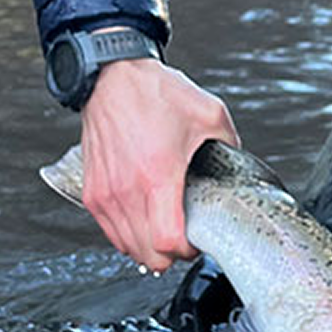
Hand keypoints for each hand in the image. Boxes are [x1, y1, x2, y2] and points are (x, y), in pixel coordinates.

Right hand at [78, 55, 238, 272]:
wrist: (112, 77)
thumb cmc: (154, 93)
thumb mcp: (210, 114)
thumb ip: (231, 144)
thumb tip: (239, 162)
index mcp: (157, 175)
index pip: (167, 242)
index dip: (187, 251)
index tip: (197, 241)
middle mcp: (127, 190)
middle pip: (147, 255)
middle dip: (170, 255)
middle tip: (184, 239)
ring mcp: (106, 193)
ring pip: (127, 247)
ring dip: (148, 248)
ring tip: (164, 231)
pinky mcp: (92, 191)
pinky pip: (110, 231)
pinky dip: (128, 235)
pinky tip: (144, 223)